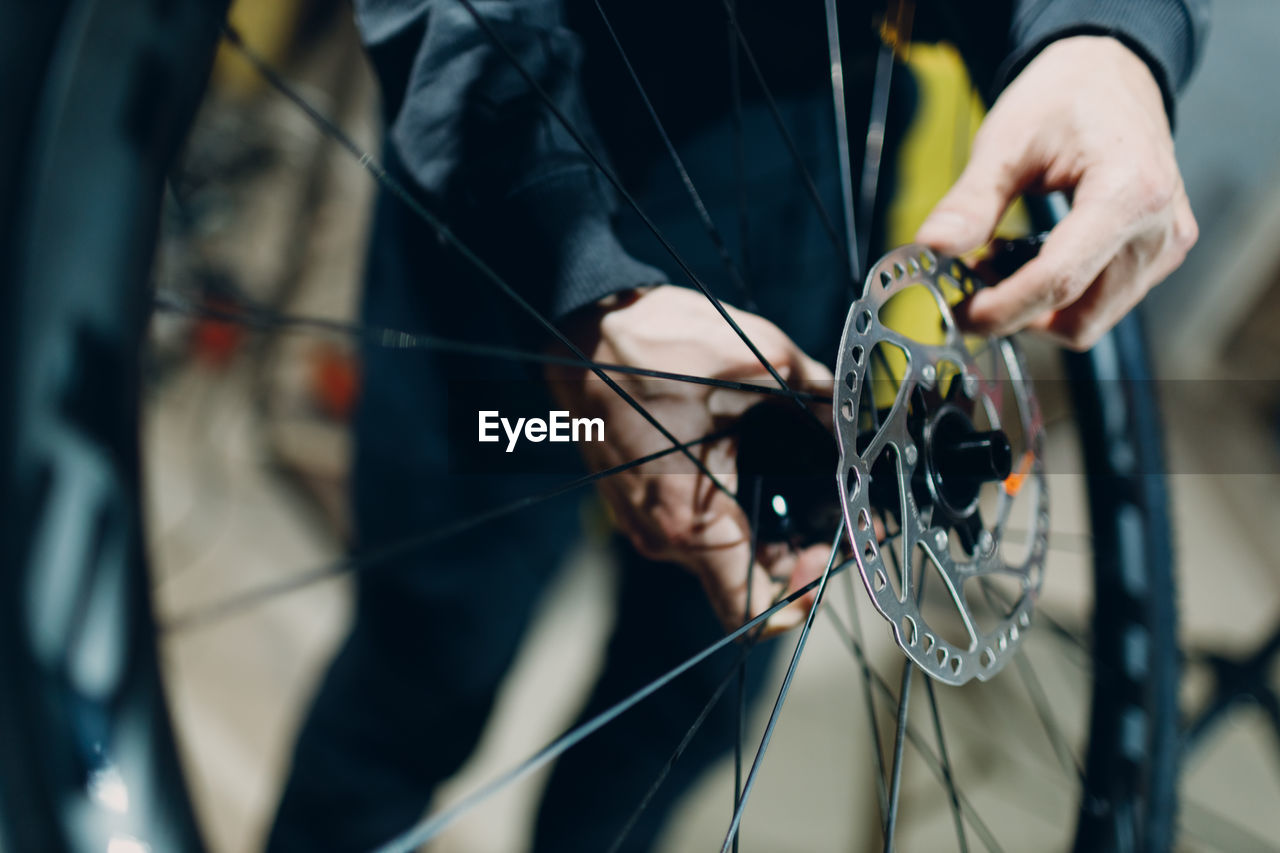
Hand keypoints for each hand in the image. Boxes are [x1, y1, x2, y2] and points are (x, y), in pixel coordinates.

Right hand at [547, 286, 835, 634]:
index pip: (752, 614)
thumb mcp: (759, 362)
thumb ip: (823, 399)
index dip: (801, 601)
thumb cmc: (655, 345)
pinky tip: (756, 462)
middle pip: (746, 581)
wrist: (584, 327)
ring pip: (723, 552)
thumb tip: (869, 416)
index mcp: (690, 522)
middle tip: (833, 508)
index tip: (827, 556)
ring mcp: (645, 521)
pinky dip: (734, 508)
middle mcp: (663, 536)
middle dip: (795, 552)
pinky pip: (696, 524)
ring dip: (766, 528)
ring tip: (802, 480)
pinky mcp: (638, 500)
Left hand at [916, 36, 1197, 349]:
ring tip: (999, 262)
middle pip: (1079, 316)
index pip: (1059, 280)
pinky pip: (1104, 302)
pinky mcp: (1160, 254)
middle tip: (971, 284)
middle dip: (1018, 314)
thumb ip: (971, 201)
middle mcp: (1159, 228)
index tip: (961, 313)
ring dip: (1038, 309)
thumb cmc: (1063, 97)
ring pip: (1092, 320)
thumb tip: (932, 247)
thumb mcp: (1005, 141)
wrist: (1110, 73)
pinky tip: (1030, 259)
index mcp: (1129, 192)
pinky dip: (1060, 298)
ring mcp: (1165, 245)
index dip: (1003, 309)